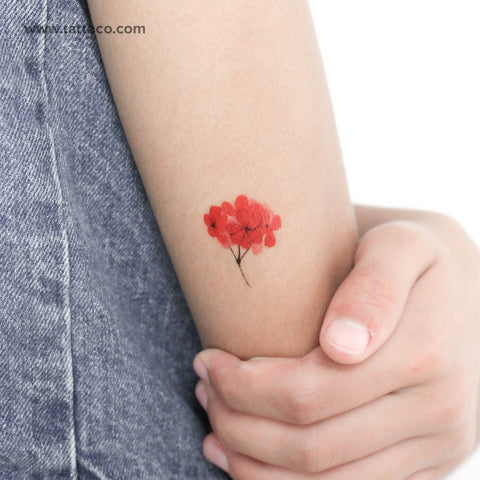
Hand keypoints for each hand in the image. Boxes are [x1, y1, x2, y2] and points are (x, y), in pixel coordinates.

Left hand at [194, 210, 479, 478]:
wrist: (465, 292)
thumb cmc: (416, 260)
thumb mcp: (400, 246)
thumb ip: (374, 287)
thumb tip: (340, 346)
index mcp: (425, 356)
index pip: (308, 394)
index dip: (242, 386)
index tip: (207, 360)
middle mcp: (438, 413)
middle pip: (310, 446)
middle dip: (238, 423)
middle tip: (203, 389)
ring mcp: (436, 448)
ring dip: (254, 465)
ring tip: (214, 428)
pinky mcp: (428, 466)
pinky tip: (250, 463)